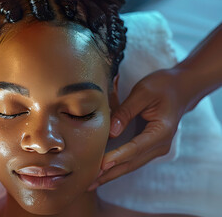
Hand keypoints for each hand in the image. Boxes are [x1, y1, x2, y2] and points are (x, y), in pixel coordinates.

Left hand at [88, 68, 192, 190]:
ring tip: (92, 183)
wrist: (180, 88)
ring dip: (111, 174)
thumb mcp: (143, 92)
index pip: (136, 147)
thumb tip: (110, 132)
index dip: (118, 157)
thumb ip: (126, 111)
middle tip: (89, 182)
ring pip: (131, 165)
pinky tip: (102, 173)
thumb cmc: (162, 86)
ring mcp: (156, 148)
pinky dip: (117, 166)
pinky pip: (131, 159)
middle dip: (110, 173)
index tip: (101, 165)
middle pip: (132, 163)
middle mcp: (161, 144)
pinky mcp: (148, 147)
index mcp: (162, 131)